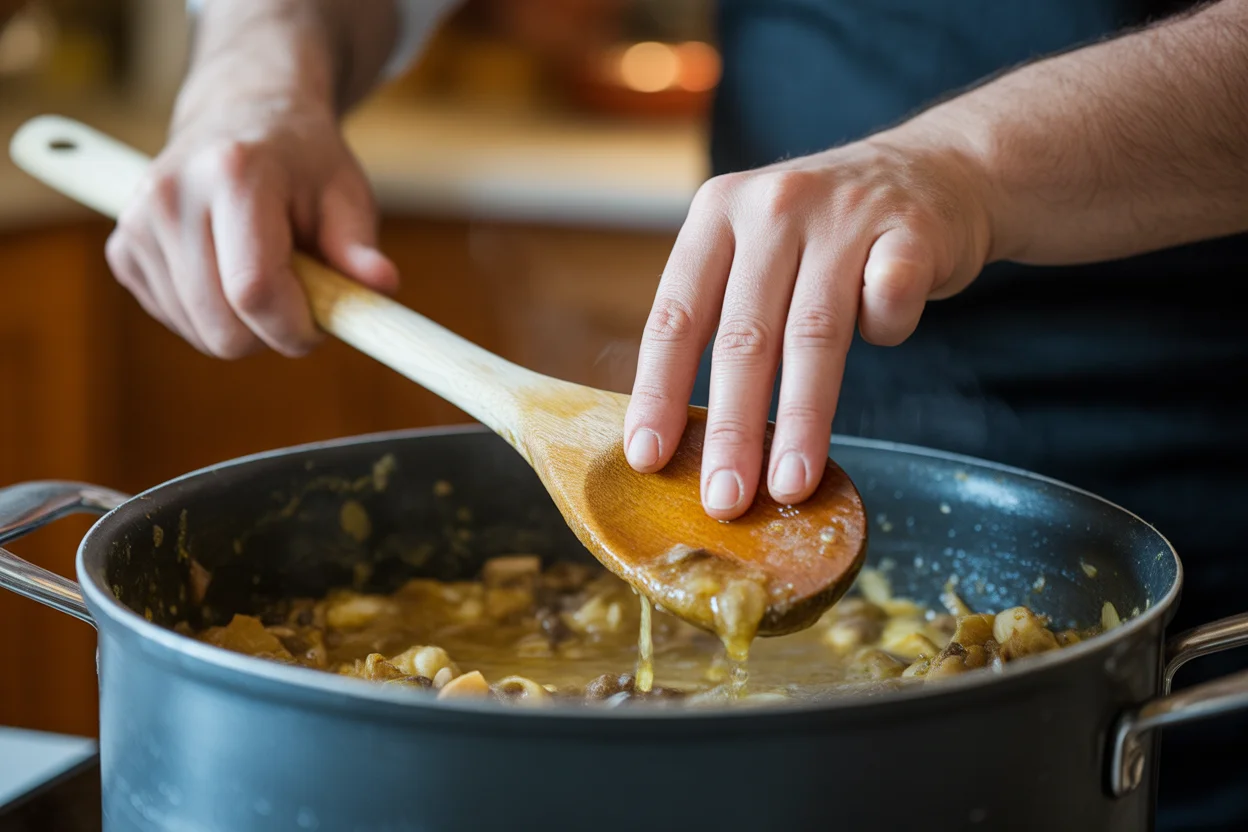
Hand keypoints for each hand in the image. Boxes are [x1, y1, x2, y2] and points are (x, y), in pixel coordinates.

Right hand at [105, 91, 396, 357]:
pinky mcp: (123, 251)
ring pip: (201, 335)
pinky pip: (178, 323)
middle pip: (223, 327)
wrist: (242, 117)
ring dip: (244, 326)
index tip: (321, 327)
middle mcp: (172, 196)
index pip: (254, 290)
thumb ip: (360, 247)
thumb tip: (382, 286)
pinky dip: (213, 317)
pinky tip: (228, 272)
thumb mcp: (345, 194)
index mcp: (233, 174)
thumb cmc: (303, 162)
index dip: (294, 329)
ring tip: (263, 271)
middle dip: (273, 332)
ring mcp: (137, 224)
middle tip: (300, 296)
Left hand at [623, 131, 993, 518]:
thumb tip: (684, 437)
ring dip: (800, 421)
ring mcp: (844, 214)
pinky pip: (889, 304)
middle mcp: (773, 207)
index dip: (660, 393)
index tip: (649, 459)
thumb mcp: (757, 250)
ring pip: (814, 335)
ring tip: (789, 485)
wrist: (936, 167)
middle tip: (723, 500)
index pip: (675, 318)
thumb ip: (723, 317)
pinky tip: (886, 334)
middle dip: (732, 429)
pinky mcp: (910, 230)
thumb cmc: (826, 236)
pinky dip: (887, 332)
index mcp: (717, 216)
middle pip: (744, 337)